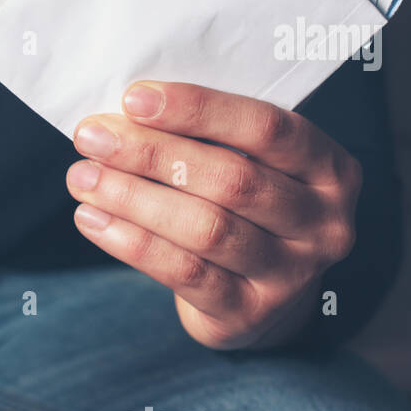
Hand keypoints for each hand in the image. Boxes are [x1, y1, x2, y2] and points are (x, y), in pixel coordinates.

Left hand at [66, 81, 361, 349]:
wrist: (264, 299)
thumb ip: (210, 138)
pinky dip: (132, 243)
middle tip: (91, 137)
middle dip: (151, 153)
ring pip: (204, 227)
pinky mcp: (248, 313)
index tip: (133, 97)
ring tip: (81, 177)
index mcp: (329, 167)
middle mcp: (323, 222)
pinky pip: (184, 273)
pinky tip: (93, 220)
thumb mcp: (251, 166)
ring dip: (133, 198)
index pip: (267, 128)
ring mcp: (291, 274)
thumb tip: (124, 111)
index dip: (198, 110)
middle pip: (231, 179)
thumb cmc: (246, 211)